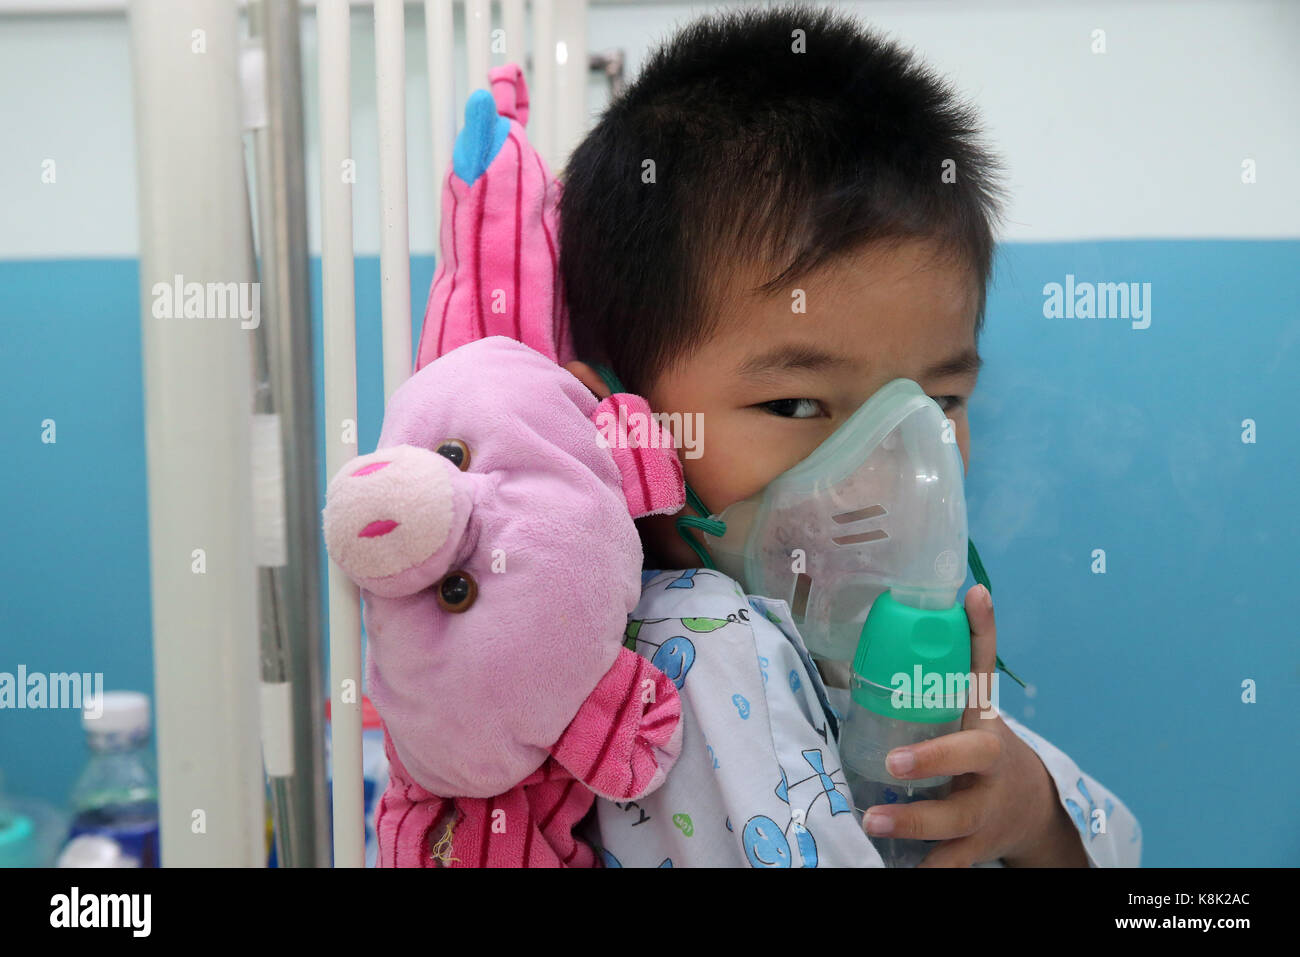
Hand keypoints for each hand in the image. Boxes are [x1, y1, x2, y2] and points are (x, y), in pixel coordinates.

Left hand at [861, 584, 1088, 866]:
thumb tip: (972, 588)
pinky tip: (892, 866)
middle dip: (933, 761)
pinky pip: (946, 865)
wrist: (1030, 809)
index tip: (961, 618)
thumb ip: (973, 653)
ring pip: (952, 824)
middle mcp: (988, 769)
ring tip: (872, 821)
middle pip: (967, 762)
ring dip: (913, 825)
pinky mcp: (970, 850)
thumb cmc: (987, 746)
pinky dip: (924, 868)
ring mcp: (982, 813)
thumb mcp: (982, 704)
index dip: (976, 645)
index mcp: (985, 723)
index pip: (982, 681)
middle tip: (892, 762)